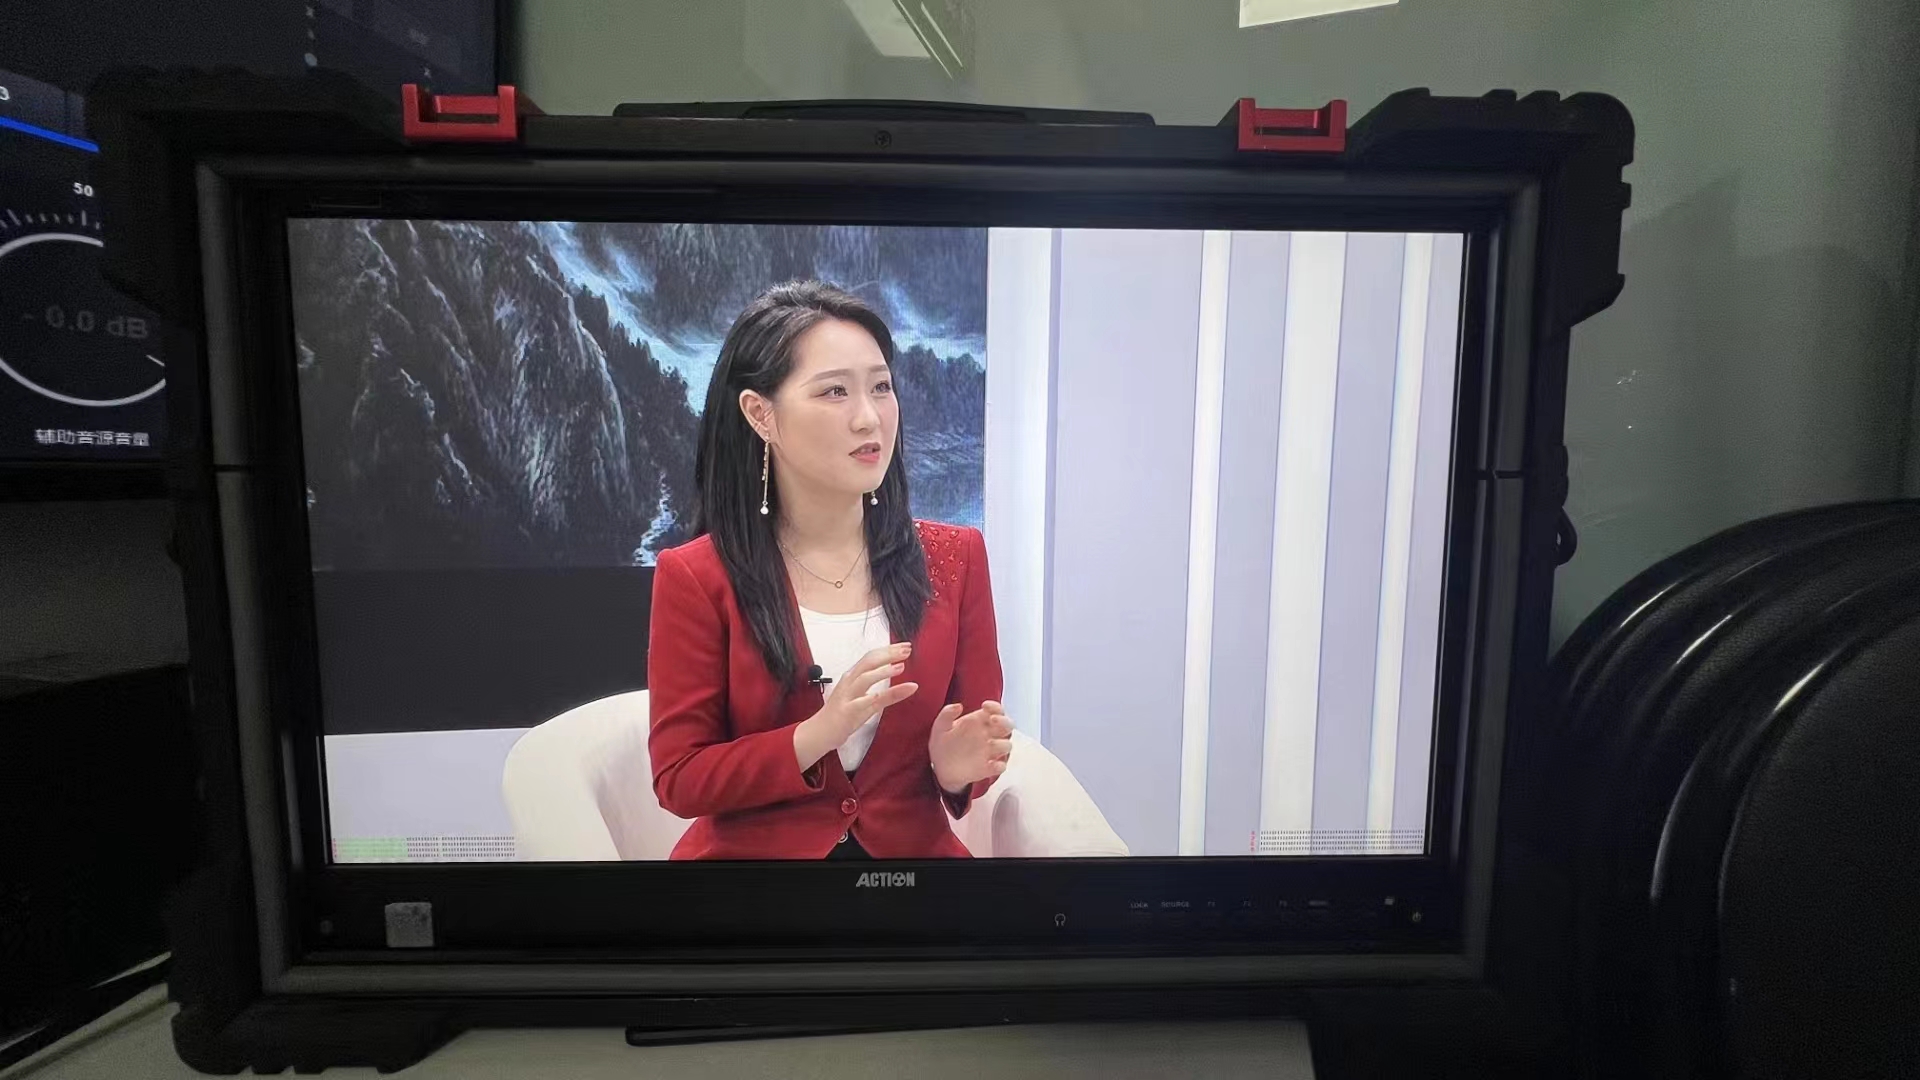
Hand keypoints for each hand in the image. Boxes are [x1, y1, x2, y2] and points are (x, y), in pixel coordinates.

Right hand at [794, 642, 917, 770]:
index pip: (872, 657)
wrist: (821, 732)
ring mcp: (847, 696)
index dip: (889, 650)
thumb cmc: (845, 714)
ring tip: (900, 667)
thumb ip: (890, 694)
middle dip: (888, 654)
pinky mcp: (846, 711)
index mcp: (854, 676)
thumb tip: (912, 686)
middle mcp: (850, 682)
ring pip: (864, 679)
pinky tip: (880, 694)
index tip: (906, 646)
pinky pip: (858, 703)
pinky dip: (869, 697)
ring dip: (882, 672)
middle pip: (869, 662)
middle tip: (906, 650)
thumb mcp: (872, 703)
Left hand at [929, 700, 1012, 794]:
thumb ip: (947, 714)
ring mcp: (990, 752)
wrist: (939, 768)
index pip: (996, 710)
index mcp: (979, 722)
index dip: (995, 706)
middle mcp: (988, 735)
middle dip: (1004, 721)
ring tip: (989, 743)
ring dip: (1002, 744)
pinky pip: (1001, 766)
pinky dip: (999, 765)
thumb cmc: (942, 745)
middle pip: (1007, 725)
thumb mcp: (940, 727)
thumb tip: (958, 706)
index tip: (985, 706)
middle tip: (993, 719)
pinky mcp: (988, 768)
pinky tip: (991, 764)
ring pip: (1007, 745)